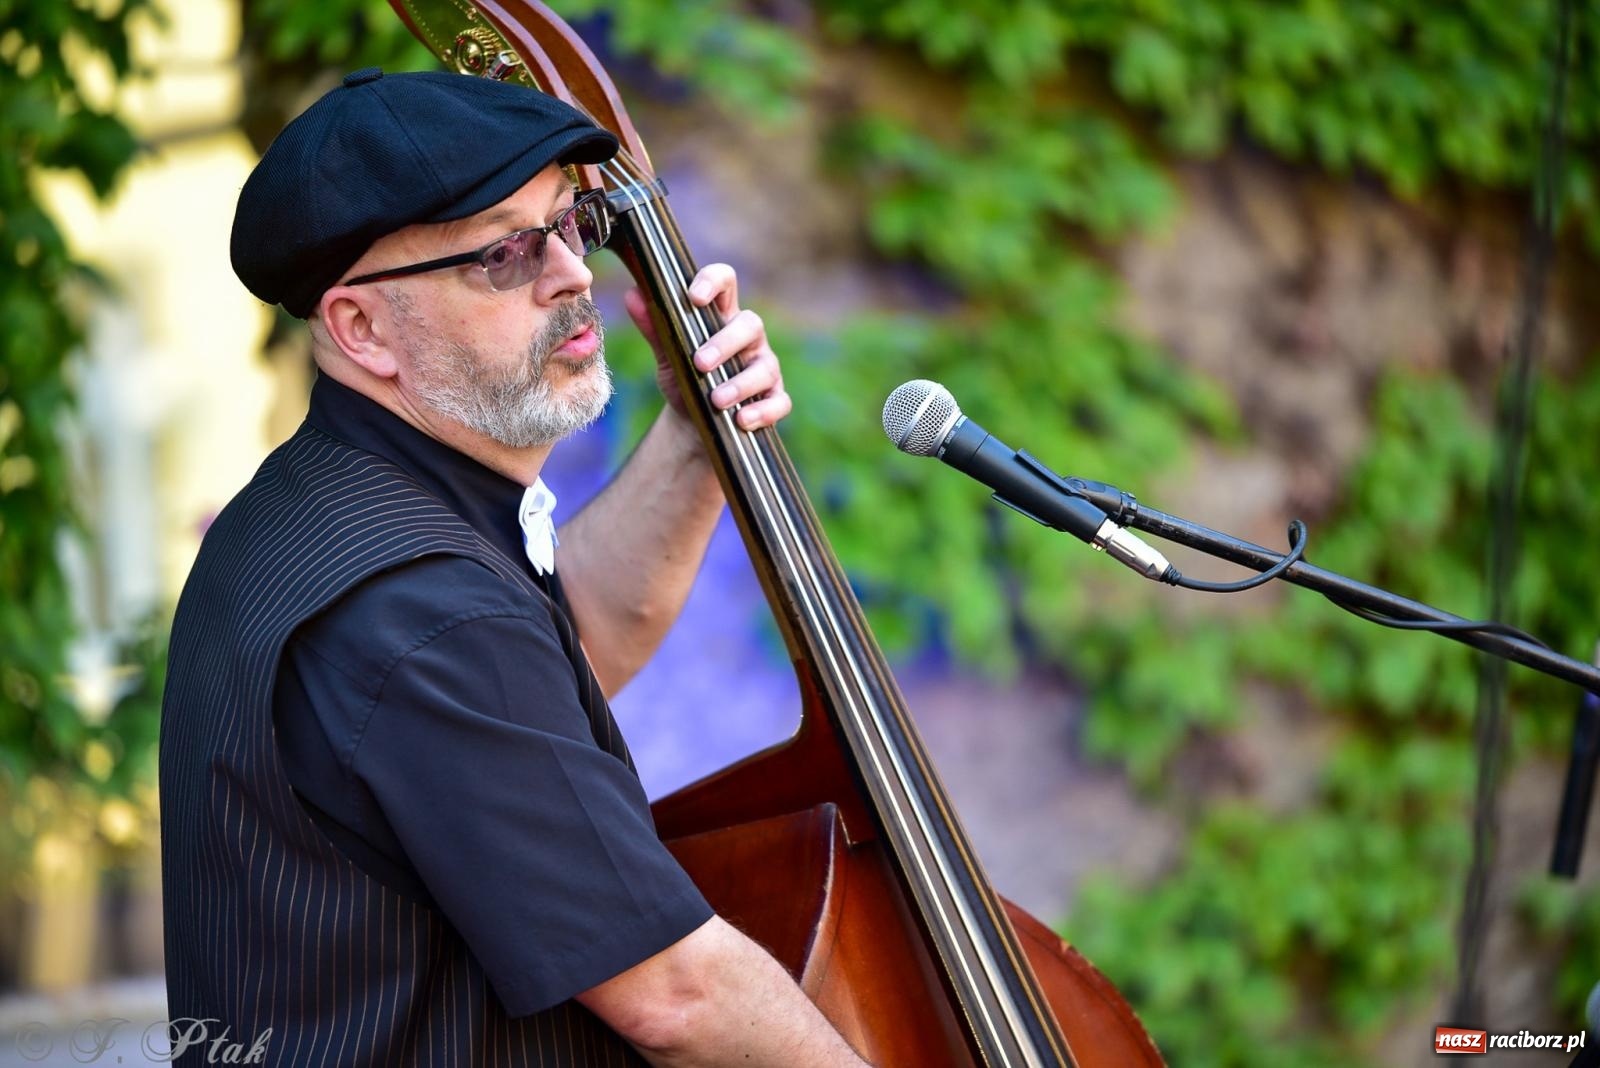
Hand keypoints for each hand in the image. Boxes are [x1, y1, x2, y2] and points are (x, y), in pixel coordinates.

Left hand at [623, 263, 791, 430]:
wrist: (692, 423)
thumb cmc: (684, 379)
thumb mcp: (667, 355)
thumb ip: (655, 328)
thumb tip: (632, 296)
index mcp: (721, 318)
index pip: (725, 284)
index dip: (713, 282)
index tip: (694, 298)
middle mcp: (748, 339)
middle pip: (750, 324)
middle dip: (725, 343)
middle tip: (700, 363)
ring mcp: (764, 368)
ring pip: (765, 367)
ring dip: (741, 384)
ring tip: (716, 400)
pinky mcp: (773, 398)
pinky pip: (778, 402)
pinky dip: (762, 411)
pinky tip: (742, 419)